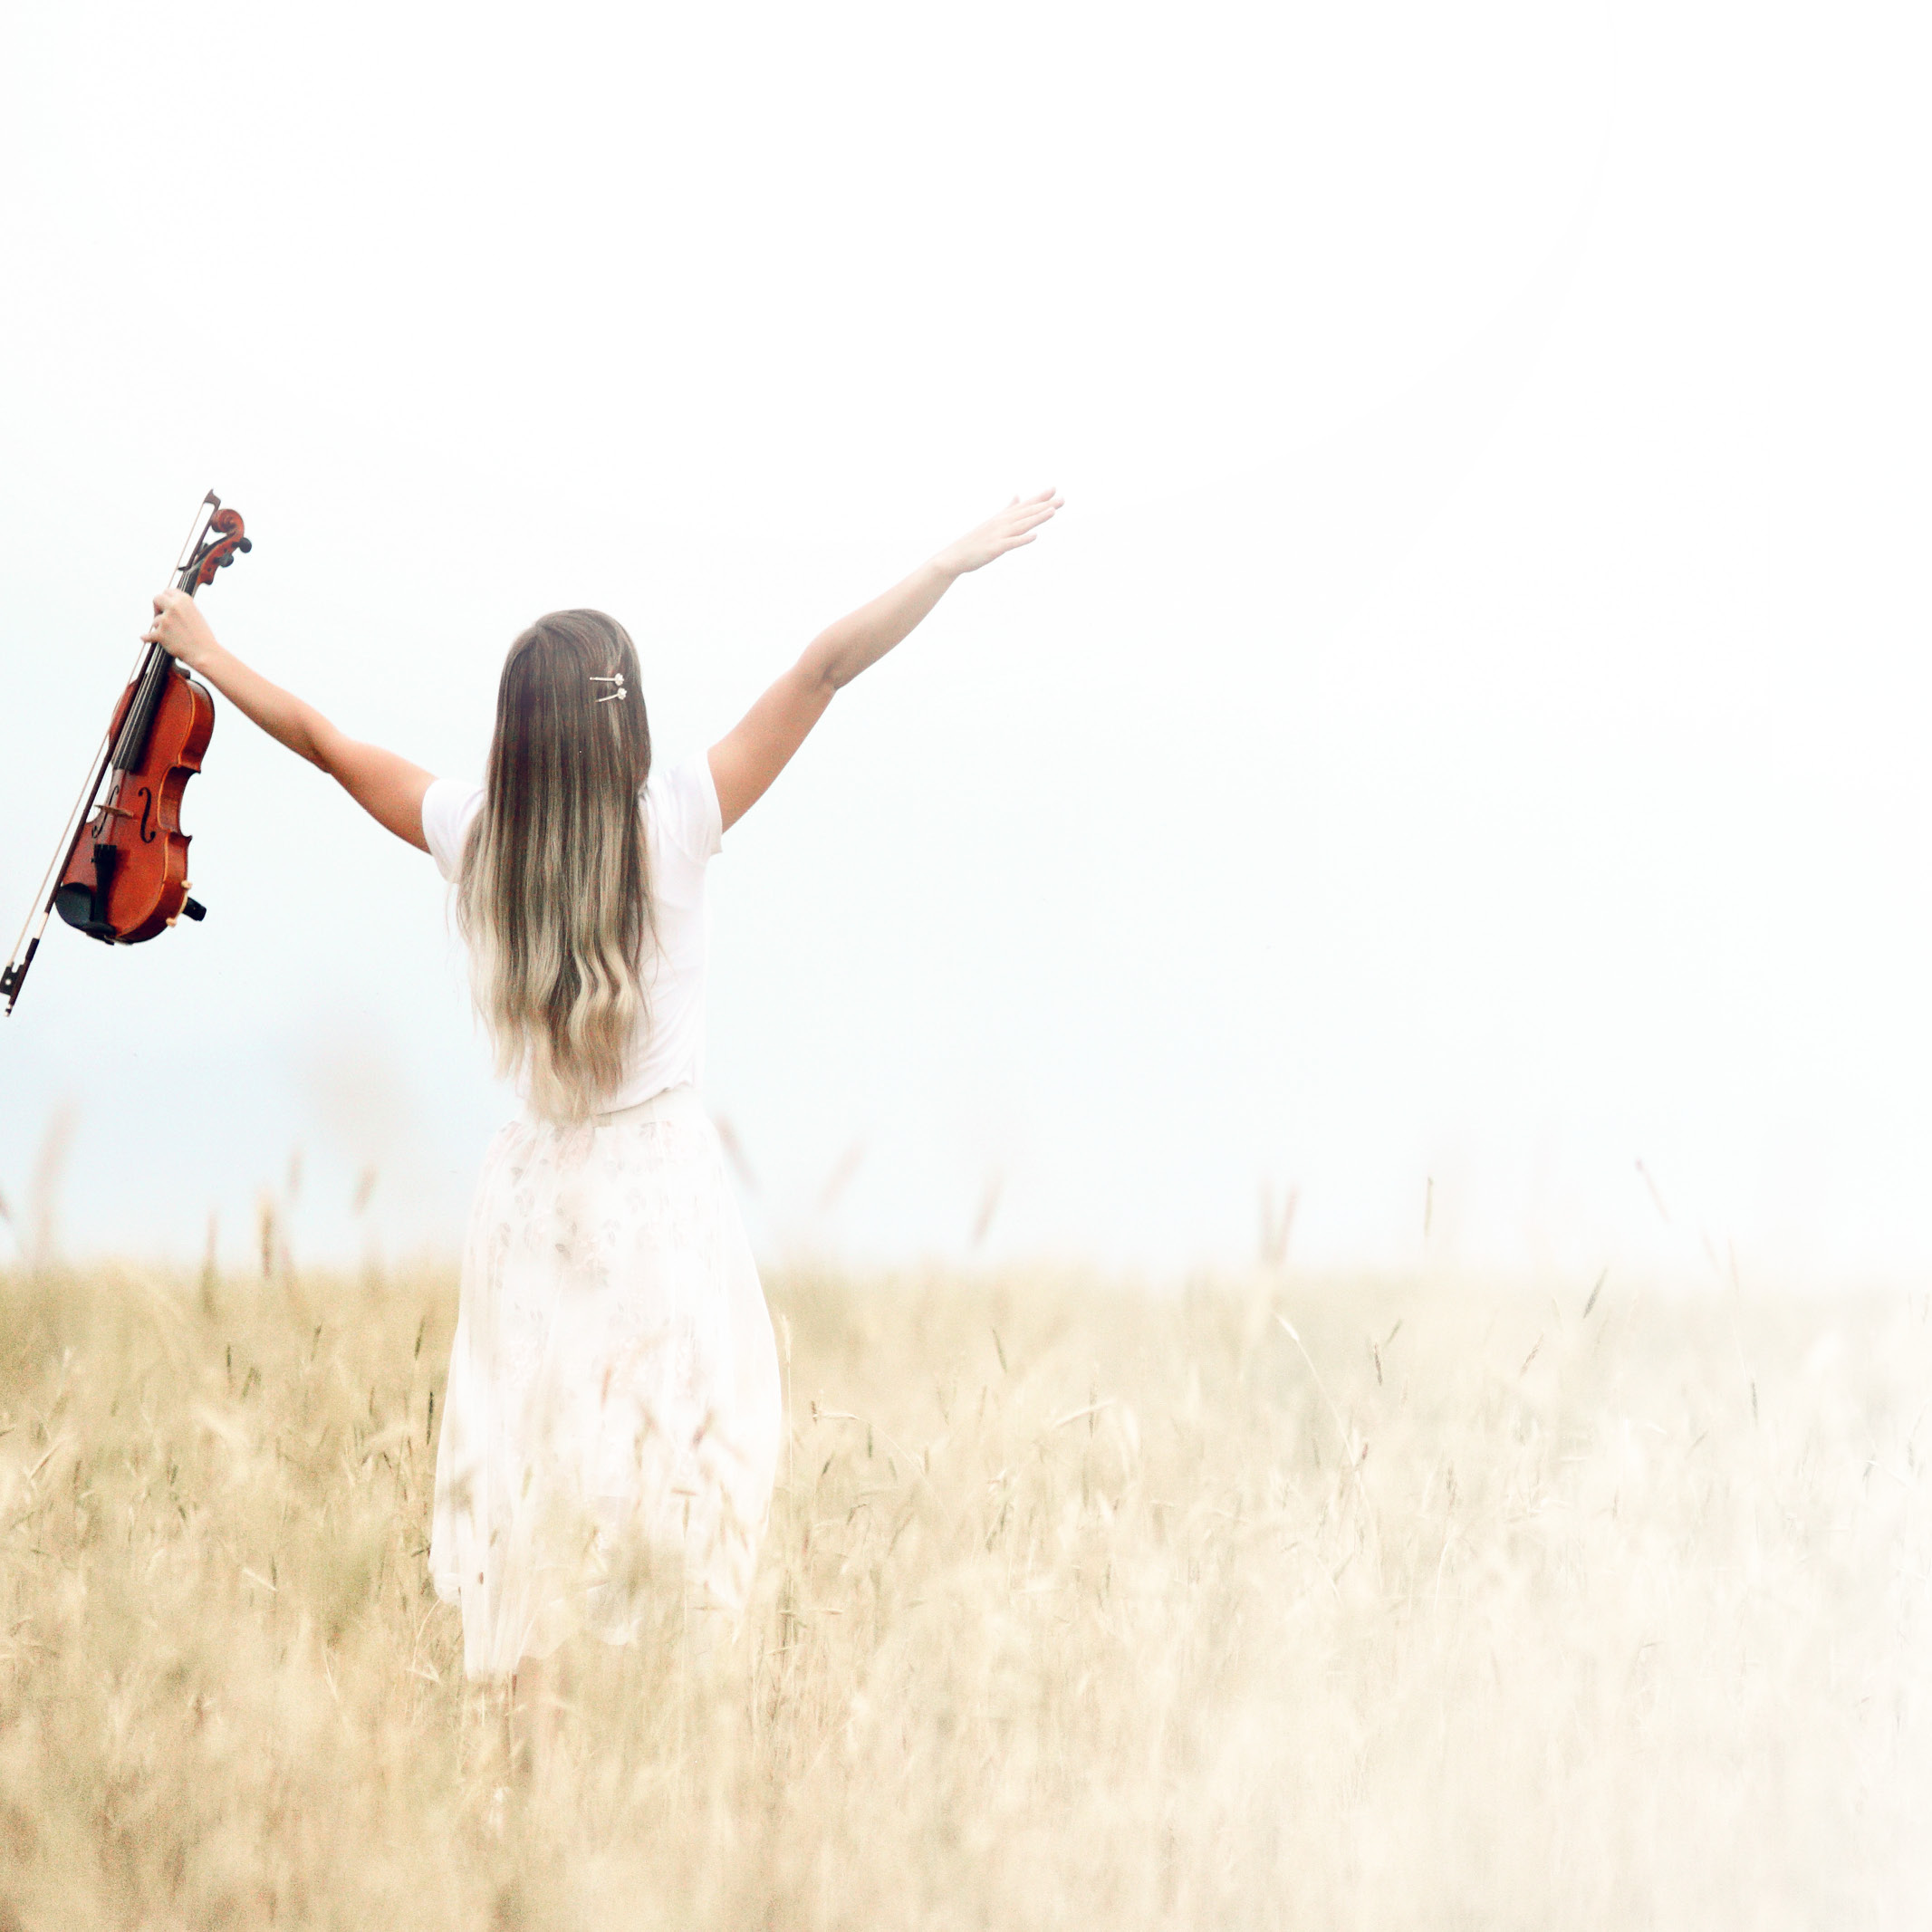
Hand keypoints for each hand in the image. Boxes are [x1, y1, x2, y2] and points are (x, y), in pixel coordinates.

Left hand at [142, 588, 221, 671]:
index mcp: (184, 600)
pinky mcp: (161, 633)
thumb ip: (182, 607)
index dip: (166, 599)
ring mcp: (166, 620)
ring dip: (160, 628)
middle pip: (157, 598)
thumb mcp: (195, 615)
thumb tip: (168, 605)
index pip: (168, 591)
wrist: (206, 653)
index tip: (165, 606)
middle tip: (160, 616)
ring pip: (155, 620)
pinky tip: (144, 638)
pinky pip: (148, 635)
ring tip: (173, 637)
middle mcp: (174, 606)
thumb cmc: (203, 637)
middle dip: (157, 607)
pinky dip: (147, 638)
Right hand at [930, 487, 1063, 577]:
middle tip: (1063, 499)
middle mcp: (1003, 523)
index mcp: (1003, 517)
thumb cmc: (976, 540)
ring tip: (1053, 511)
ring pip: (1022, 525)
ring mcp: (999, 535)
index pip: (1025, 505)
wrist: (957, 555)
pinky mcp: (996, 548)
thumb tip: (1018, 496)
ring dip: (1037, 518)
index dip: (1040, 497)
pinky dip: (1023, 539)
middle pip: (1027, 512)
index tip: (1055, 488)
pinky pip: (1011, 543)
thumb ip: (1008, 509)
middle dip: (1045, 505)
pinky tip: (1035, 536)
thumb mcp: (994, 521)